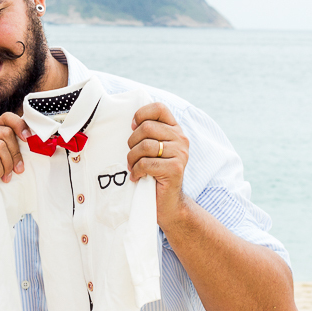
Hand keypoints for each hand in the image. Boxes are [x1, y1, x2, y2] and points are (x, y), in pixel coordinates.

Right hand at [0, 112, 30, 219]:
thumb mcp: (9, 160)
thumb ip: (16, 146)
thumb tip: (35, 139)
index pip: (7, 117)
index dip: (20, 125)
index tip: (29, 139)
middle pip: (6, 133)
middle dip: (16, 154)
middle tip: (17, 170)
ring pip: (0, 146)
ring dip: (6, 166)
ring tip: (3, 176)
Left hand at [127, 103, 190, 227]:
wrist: (167, 202)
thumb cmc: (154, 173)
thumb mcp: (152, 149)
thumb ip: (147, 133)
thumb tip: (130, 122)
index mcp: (175, 129)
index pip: (159, 108)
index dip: (141, 115)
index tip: (133, 128)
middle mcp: (181, 139)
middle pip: (147, 127)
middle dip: (132, 142)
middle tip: (132, 156)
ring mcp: (180, 154)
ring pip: (145, 145)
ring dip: (132, 158)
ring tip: (133, 167)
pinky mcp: (175, 169)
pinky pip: (146, 163)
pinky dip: (137, 171)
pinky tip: (138, 177)